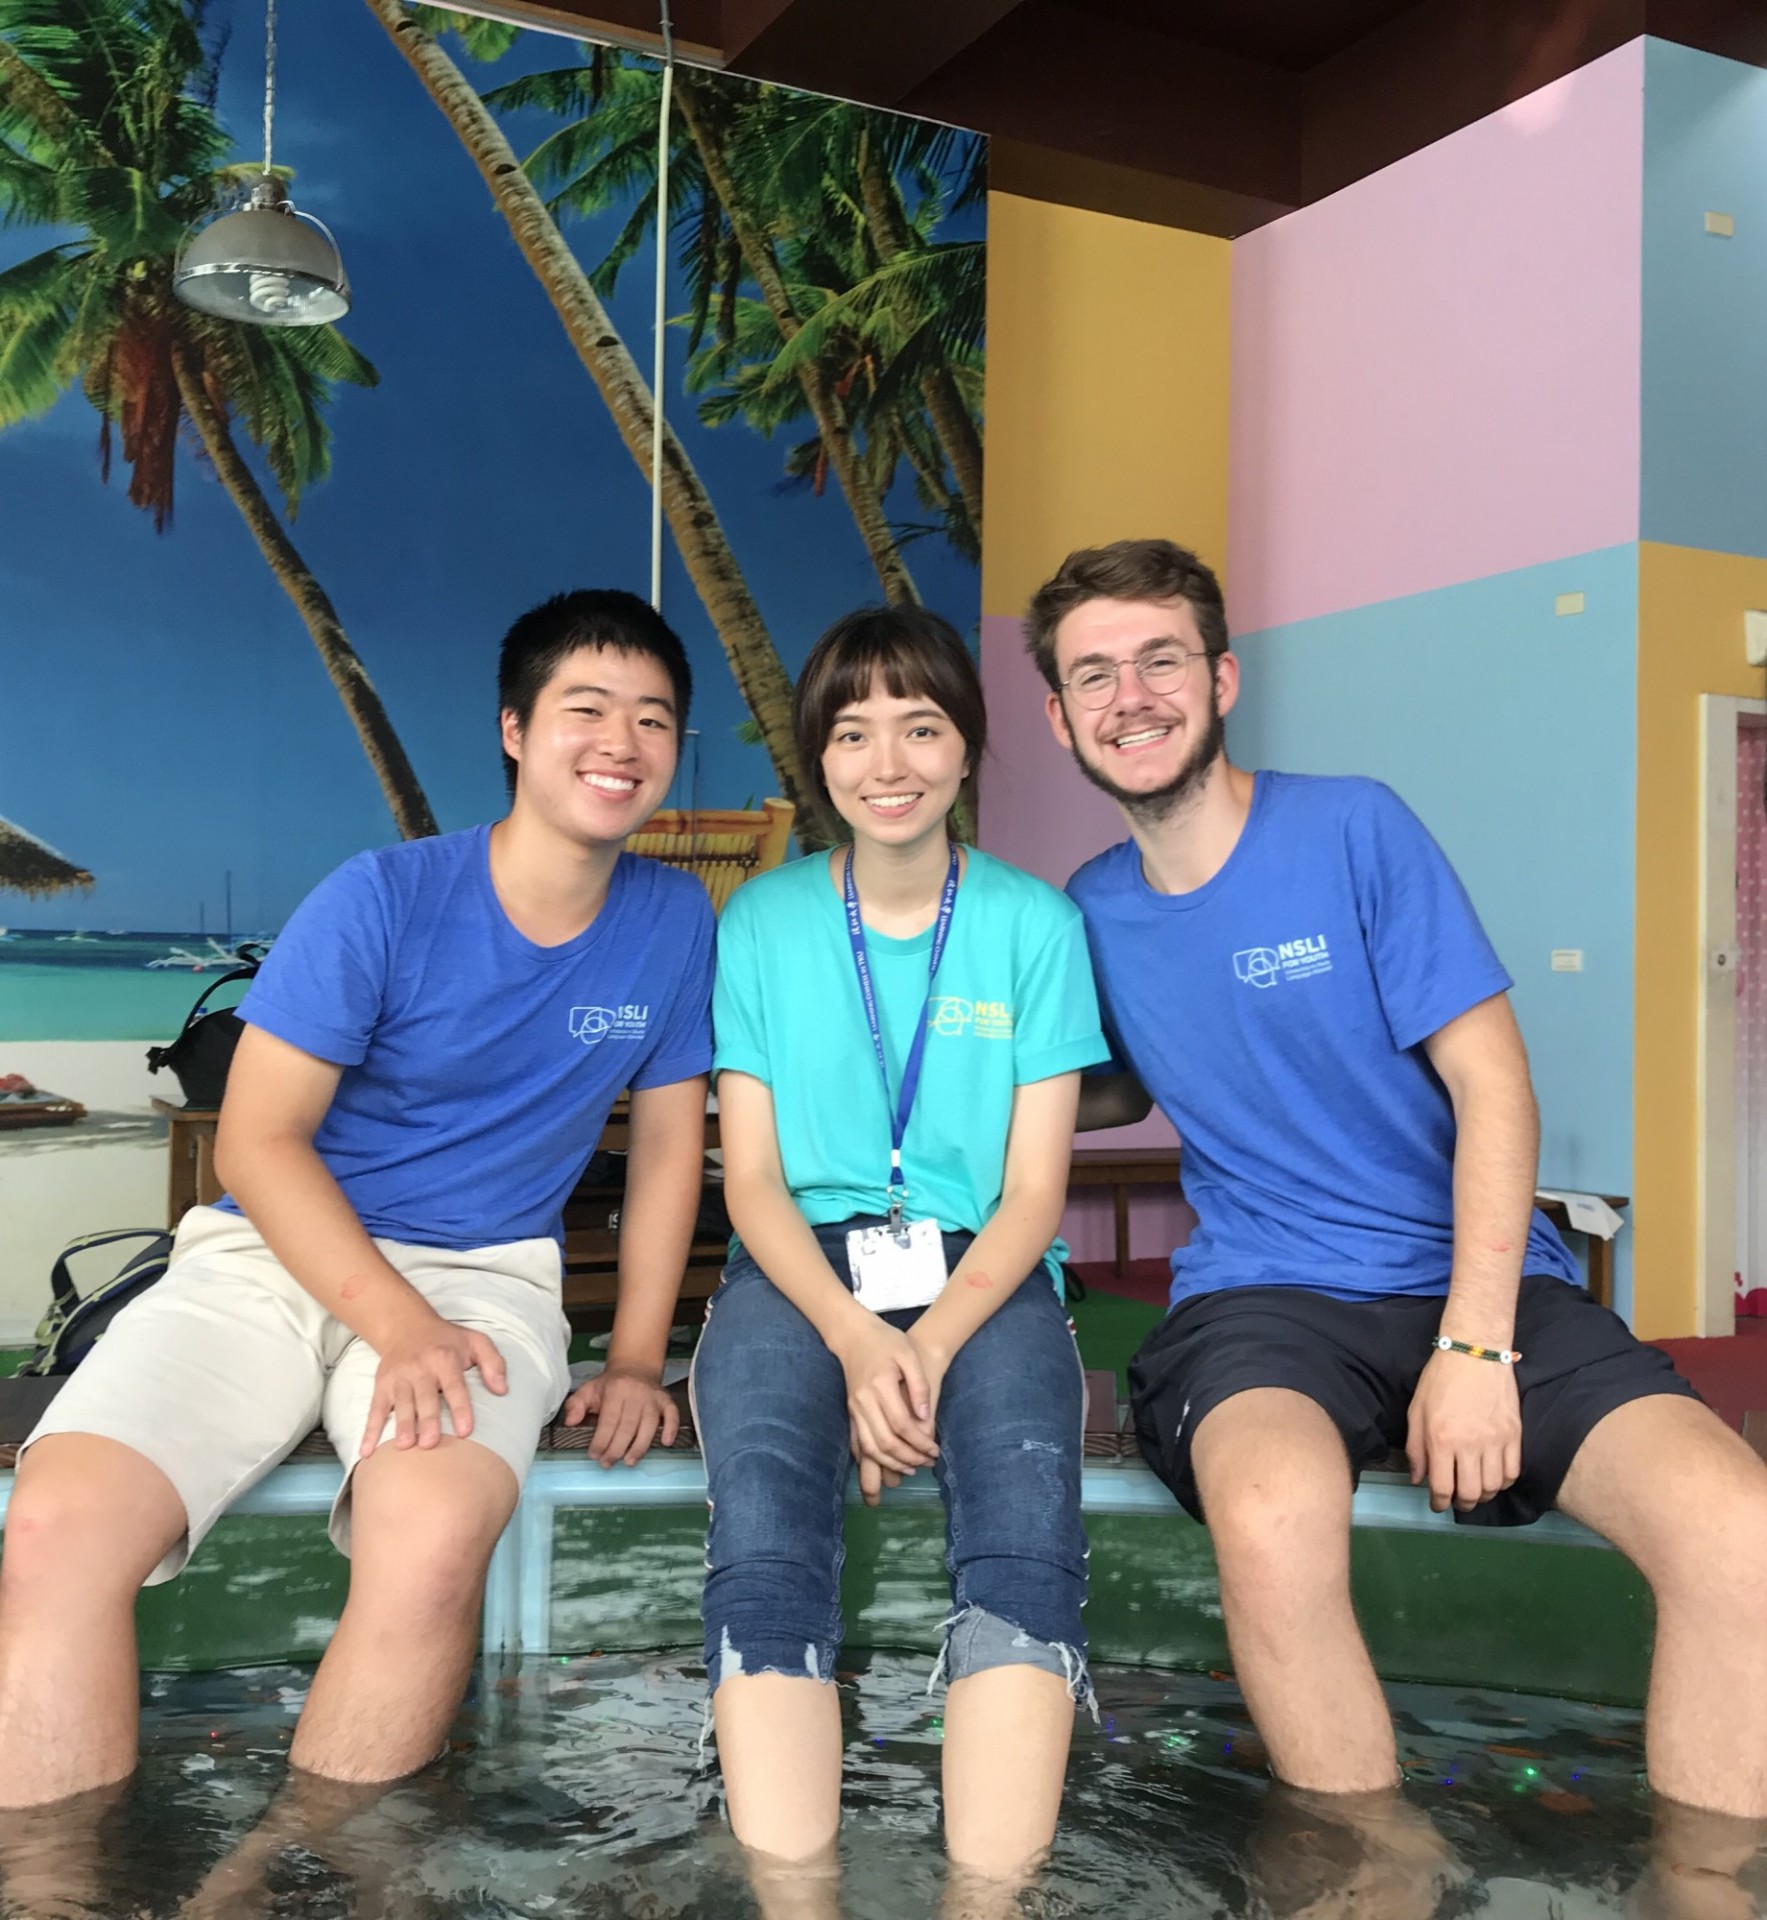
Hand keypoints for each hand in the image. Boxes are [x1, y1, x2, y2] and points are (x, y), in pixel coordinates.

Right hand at [360, 1311, 506, 1457]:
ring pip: (401, 1404)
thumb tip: (502, 1390)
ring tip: (404, 1446)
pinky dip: (370, 1430)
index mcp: (445, 1359)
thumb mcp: (476, 1341)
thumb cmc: (447, 1340)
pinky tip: (367, 1451)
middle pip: (425, 1397)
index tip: (465, 1430)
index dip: (460, 1408)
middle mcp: (420, 1368)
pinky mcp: (382, 1386)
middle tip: (430, 1443)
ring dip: (401, 1425)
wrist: (406, 1325)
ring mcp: (399, 1378)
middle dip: (427, 1420)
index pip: (455, 1386)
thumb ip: (493, 1363)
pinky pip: (375, 1410)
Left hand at [563, 1363, 679, 1465]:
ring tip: (629, 1462)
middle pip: (628, 1426)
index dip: (601, 1440)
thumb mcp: (588, 1390)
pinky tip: (666, 1443)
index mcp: (616, 1390)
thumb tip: (570, 1422)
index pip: (609, 1420)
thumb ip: (575, 1405)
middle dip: (617, 1448)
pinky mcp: (667, 1401)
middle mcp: (637, 1394)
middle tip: (607, 1463)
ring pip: (649, 1425)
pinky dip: (671, 1428)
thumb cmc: (609, 1385)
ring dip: (640, 1446)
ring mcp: (654, 1398)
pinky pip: (673, 1414)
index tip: (594, 1455)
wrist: (635, 1367)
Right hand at [849, 1328, 949, 1504]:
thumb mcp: (909, 1355)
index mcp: (880, 1385)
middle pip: (885, 1442)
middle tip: (927, 1462)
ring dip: (891, 1463)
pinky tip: (889, 1463)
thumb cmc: (887, 1342)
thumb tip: (924, 1418)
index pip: (901, 1424)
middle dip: (908, 1457)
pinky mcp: (850, 1413)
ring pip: (870, 1448)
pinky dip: (873, 1459)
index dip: (919, 1442)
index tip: (934, 1450)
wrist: (854, 1336)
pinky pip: (858, 1443)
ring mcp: (854, 1408)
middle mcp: (863, 1401)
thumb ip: (919, 1386)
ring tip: (912, 1467)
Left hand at [1405, 1349, 1521, 1512]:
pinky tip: (1493, 1477)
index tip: (1437, 1504)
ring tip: (1475, 1490)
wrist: (1475, 1353)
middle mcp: (1470, 1445)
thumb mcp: (1417, 1411)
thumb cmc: (1440, 1379)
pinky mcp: (1514, 1434)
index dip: (1438, 1503)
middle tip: (1457, 1501)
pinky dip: (1503, 1482)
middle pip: (1471, 1493)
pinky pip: (1513, 1472)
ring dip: (1483, 1495)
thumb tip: (1418, 1479)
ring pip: (1493, 1487)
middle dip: (1462, 1504)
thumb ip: (1416, 1448)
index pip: (1442, 1487)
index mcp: (1442, 1439)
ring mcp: (1496, 1441)